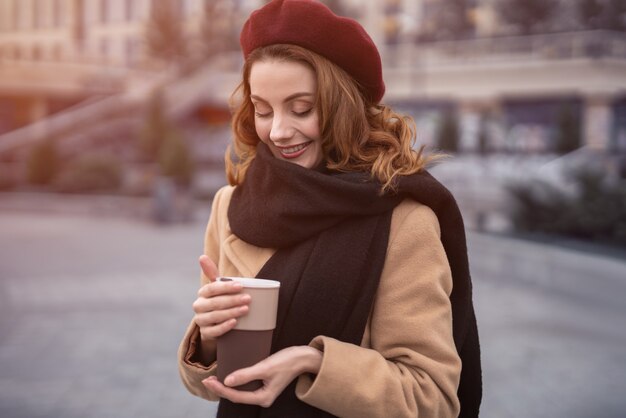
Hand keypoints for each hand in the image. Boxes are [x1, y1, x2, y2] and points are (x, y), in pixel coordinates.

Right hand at [193, 255, 250, 341]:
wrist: (215, 324)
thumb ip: (213, 273)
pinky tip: (234, 322)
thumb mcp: (218, 287)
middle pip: (215, 303)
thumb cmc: (220, 300)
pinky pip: (213, 331)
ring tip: (245, 309)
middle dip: (232, 300)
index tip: (240, 285)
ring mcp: (201, 320)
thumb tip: (202, 256)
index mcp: (202, 293)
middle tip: (248, 299)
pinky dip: (224, 327)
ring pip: (215, 316)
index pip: (212, 288)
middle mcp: (199, 306)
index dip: (225, 287)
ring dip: (231, 312)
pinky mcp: (205, 333)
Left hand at [202, 346, 322, 407]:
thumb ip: (246, 374)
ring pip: (240, 392)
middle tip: (207, 379)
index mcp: (263, 397)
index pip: (236, 396)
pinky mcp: (264, 384)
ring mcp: (264, 391)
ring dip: (227, 385)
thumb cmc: (287, 361)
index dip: (221, 389)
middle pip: (237, 396)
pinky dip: (236, 381)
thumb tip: (227, 381)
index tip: (209, 380)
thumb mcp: (265, 367)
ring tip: (214, 378)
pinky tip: (229, 374)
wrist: (304, 357)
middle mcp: (262, 397)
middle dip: (221, 388)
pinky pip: (246, 386)